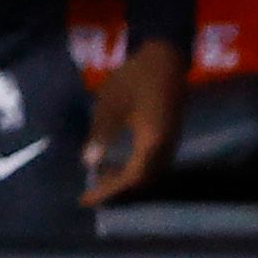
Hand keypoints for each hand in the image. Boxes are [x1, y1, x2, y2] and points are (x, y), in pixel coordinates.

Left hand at [79, 38, 185, 207]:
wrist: (166, 58)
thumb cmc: (135, 77)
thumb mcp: (110, 104)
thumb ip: (100, 134)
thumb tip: (88, 162)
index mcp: (151, 143)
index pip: (130, 177)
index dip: (108, 190)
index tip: (87, 199)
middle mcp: (165, 148)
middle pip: (144, 180)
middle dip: (118, 187)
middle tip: (93, 188)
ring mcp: (171, 142)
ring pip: (150, 171)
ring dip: (127, 176)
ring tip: (102, 173)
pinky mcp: (169, 134)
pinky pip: (153, 161)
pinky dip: (135, 166)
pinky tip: (119, 157)